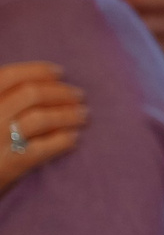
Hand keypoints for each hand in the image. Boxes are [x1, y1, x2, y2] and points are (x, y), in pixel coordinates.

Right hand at [0, 61, 87, 196]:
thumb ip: (6, 100)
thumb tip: (42, 83)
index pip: (8, 76)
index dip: (37, 71)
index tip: (59, 72)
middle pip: (31, 94)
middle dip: (61, 92)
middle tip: (79, 95)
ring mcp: (0, 139)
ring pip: (41, 118)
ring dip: (68, 114)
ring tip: (83, 115)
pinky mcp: (12, 163)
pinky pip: (45, 147)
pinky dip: (63, 139)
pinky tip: (74, 137)